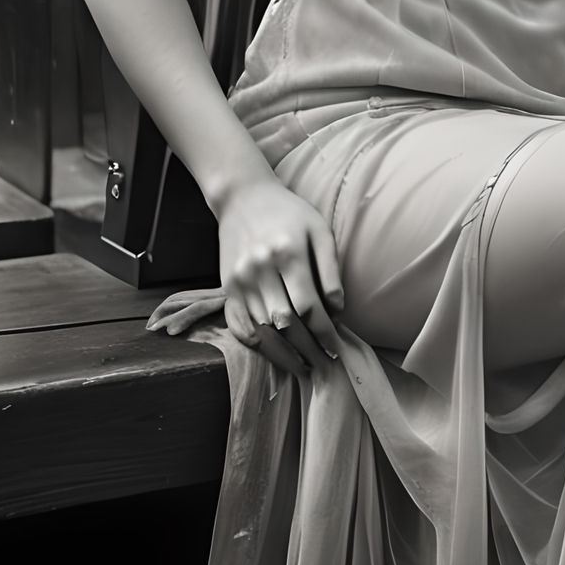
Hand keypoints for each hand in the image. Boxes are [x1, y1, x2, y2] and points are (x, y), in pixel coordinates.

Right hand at [215, 176, 344, 376]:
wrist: (243, 198)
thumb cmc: (289, 212)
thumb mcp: (319, 230)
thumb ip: (330, 269)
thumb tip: (338, 309)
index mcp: (287, 253)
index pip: (308, 306)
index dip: (324, 331)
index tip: (337, 346)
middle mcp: (260, 269)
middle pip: (285, 323)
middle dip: (308, 348)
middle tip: (326, 363)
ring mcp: (239, 281)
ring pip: (262, 330)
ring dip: (284, 353)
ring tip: (305, 366)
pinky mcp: (226, 289)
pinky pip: (239, 326)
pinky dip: (257, 345)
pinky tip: (275, 353)